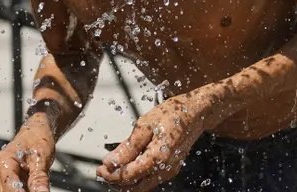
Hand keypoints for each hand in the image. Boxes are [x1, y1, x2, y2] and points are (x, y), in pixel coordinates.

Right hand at [0, 116, 55, 191]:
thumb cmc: (37, 140)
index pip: (10, 185)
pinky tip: (36, 188)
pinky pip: (15, 191)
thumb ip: (39, 177)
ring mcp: (1, 180)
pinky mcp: (7, 184)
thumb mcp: (41, 156)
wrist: (36, 133)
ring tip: (39, 186)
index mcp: (3, 161)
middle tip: (39, 189)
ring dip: (26, 191)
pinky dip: (26, 191)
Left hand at [97, 89, 219, 189]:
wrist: (196, 112)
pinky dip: (136, 176)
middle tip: (103, 170)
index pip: (128, 176)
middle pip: (134, 186)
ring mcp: (168, 171)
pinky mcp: (169, 168)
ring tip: (114, 167)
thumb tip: (110, 162)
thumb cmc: (173, 114)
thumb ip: (127, 147)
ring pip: (142, 185)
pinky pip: (149, 179)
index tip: (100, 168)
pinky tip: (128, 164)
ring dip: (125, 180)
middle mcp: (165, 169)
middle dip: (116, 181)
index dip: (111, 175)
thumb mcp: (145, 125)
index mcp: (158, 157)